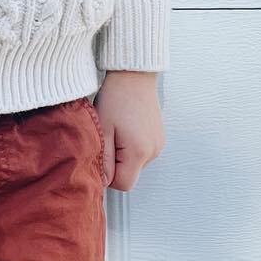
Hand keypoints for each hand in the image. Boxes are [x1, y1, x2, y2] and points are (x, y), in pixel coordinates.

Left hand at [93, 71, 164, 191]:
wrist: (134, 75)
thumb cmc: (116, 98)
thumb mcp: (103, 129)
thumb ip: (104, 160)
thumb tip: (103, 182)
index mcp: (139, 152)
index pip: (123, 185)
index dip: (107, 175)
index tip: (101, 154)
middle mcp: (154, 152)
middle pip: (129, 175)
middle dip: (115, 163)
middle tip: (107, 138)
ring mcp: (159, 145)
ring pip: (134, 164)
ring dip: (122, 154)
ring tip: (116, 129)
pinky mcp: (159, 138)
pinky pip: (141, 153)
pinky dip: (130, 146)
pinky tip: (125, 128)